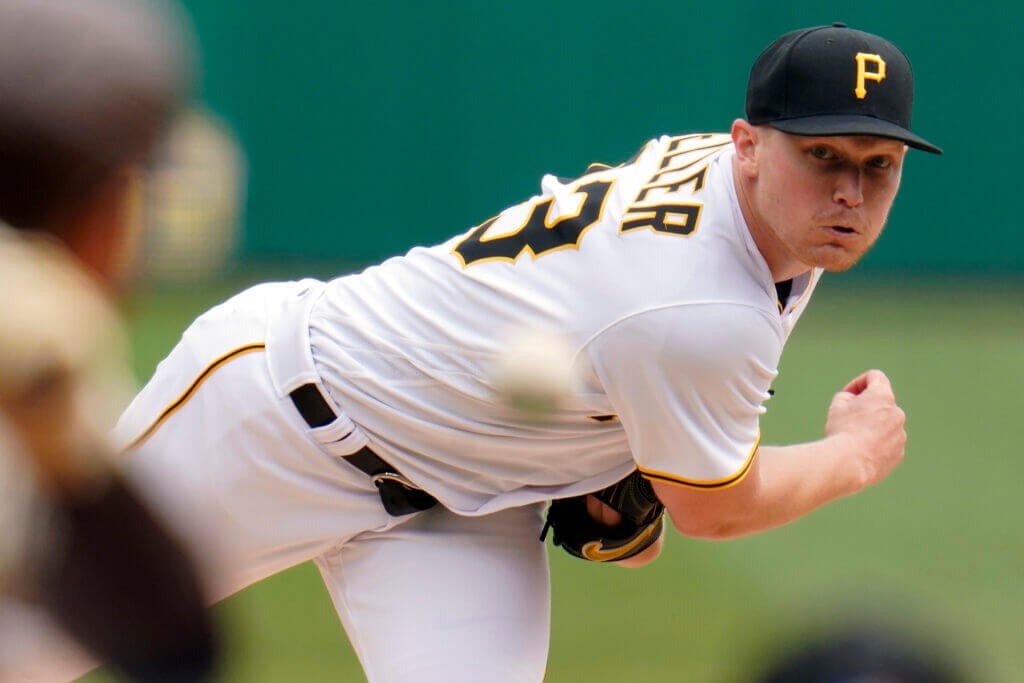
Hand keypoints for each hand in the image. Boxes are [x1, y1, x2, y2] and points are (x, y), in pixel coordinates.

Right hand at [824, 369, 905, 489]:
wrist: (848, 463)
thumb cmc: (841, 430)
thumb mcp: (837, 405)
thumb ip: (849, 396)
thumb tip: (856, 402)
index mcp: (883, 396)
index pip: (875, 377)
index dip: (858, 383)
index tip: (847, 396)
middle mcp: (897, 413)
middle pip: (881, 403)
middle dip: (866, 407)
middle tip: (847, 419)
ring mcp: (900, 434)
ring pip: (885, 425)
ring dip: (871, 427)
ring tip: (852, 439)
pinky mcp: (899, 453)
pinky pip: (887, 443)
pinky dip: (876, 444)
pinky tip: (860, 452)